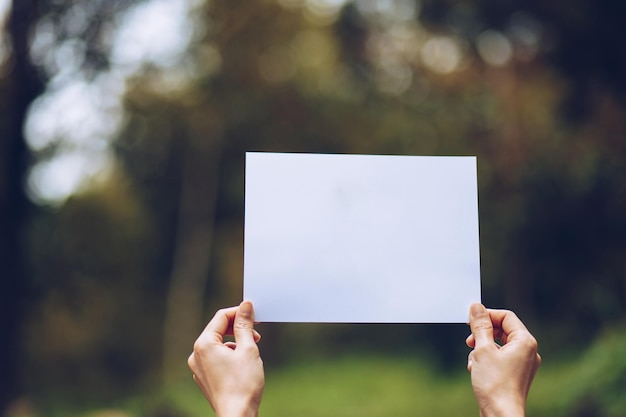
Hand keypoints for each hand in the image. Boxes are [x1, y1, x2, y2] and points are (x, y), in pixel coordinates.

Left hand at [188, 301, 263, 416]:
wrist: (237, 415)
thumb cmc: (243, 384)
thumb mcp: (248, 349)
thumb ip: (245, 325)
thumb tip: (245, 306)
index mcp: (204, 344)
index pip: (221, 317)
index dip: (239, 312)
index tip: (255, 314)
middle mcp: (196, 355)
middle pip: (218, 331)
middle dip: (238, 329)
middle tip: (256, 335)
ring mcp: (199, 368)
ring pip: (218, 345)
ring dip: (236, 343)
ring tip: (251, 353)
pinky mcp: (204, 378)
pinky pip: (216, 358)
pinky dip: (230, 356)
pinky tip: (243, 366)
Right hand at [466, 303, 540, 416]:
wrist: (501, 415)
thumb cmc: (495, 384)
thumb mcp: (482, 349)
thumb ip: (480, 325)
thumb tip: (476, 307)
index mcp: (525, 341)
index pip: (506, 316)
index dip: (487, 315)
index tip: (470, 320)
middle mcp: (528, 351)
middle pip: (503, 330)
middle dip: (483, 334)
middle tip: (469, 341)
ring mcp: (523, 364)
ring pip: (499, 345)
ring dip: (482, 349)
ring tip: (474, 361)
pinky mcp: (516, 375)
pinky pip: (500, 358)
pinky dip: (487, 360)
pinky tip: (477, 370)